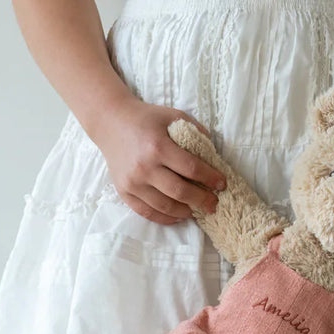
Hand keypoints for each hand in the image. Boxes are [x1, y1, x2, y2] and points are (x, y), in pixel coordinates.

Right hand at [94, 94, 226, 225]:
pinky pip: (148, 213)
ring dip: (185, 212)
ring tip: (197, 211)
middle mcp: (144, 167)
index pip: (191, 168)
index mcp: (158, 146)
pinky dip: (166, 218)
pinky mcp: (124, 192)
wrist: (110, 122)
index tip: (222, 184)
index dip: (210, 178)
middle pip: (179, 191)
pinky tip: (178, 216)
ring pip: (165, 206)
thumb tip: (214, 154)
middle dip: (201, 200)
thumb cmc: (146, 119)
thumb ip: (195, 131)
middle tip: (214, 204)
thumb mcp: (172, 115)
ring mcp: (133, 182)